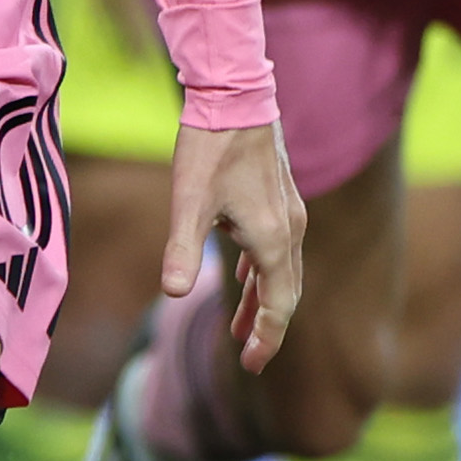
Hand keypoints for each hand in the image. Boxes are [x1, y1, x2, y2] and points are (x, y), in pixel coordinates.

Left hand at [162, 122, 307, 370]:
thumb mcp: (187, 201)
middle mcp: (288, 229)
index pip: (278, 303)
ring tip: (242, 329)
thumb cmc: (208, 147)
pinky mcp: (279, 199)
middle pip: (286, 292)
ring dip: (262, 301)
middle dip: (267, 327)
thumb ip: (182, 249)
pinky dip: (261, 273)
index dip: (266, 338)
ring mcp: (288, 212)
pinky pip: (276, 249)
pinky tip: (243, 277)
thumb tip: (171, 293)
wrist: (233, 94)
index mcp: (271, 237)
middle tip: (251, 358)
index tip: (252, 366)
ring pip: (281, 271)